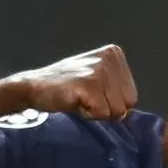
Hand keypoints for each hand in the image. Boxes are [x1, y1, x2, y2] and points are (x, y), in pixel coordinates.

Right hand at [12, 45, 136, 120]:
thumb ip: (118, 92)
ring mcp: (99, 69)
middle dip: (106, 108)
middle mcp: (109, 58)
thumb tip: (128, 113)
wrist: (35, 87)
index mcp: (114, 54)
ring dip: (96, 111)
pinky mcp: (88, 83)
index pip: (132, 97)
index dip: (111, 102)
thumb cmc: (68, 87)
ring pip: (115, 112)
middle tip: (85, 96)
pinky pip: (101, 114)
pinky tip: (74, 101)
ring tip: (79, 97)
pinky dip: (87, 114)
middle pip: (127, 105)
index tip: (91, 93)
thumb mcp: (99, 82)